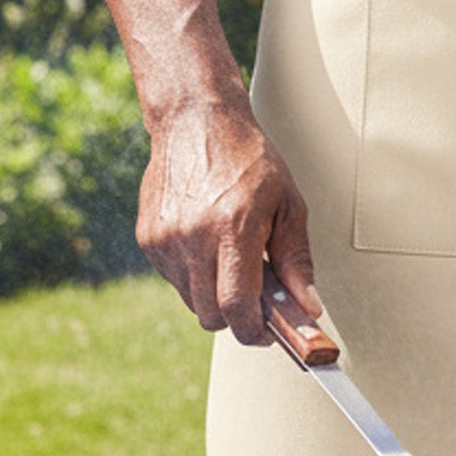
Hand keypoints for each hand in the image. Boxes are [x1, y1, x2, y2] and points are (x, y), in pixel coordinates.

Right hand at [136, 105, 319, 343]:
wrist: (196, 121)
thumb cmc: (249, 159)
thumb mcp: (288, 204)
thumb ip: (297, 261)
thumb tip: (307, 309)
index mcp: (232, 228)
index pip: (237, 308)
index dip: (255, 331)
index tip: (269, 333)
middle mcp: (193, 238)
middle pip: (211, 315)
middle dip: (236, 316)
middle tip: (255, 294)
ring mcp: (165, 240)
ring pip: (191, 301)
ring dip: (214, 293)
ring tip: (230, 254)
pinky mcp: (148, 239)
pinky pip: (175, 280)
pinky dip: (194, 274)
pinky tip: (206, 241)